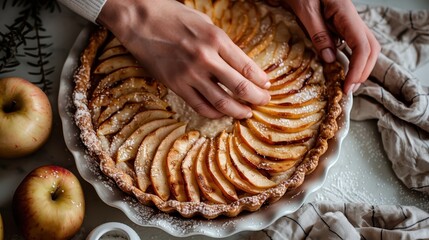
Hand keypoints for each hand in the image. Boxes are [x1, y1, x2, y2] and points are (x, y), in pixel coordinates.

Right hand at [97, 0, 270, 118]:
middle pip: (240, 88)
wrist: (139, 19)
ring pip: (222, 102)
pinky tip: (222, 113)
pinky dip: (214, 113)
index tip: (267, 86)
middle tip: (264, 102)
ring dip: (238, 111)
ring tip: (246, 113)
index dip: (261, 80)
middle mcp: (206, 58)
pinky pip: (200, 106)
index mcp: (217, 39)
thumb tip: (240, 65)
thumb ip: (223, 44)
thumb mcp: (205, 23)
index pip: (248, 67)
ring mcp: (190, 74)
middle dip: (257, 98)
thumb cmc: (173, 17)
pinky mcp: (175, 85)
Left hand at [283, 0, 379, 93]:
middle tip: (349, 89)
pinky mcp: (341, 23)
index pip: (362, 46)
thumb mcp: (305, 10)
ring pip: (365, 46)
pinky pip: (352, 43)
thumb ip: (318, 34)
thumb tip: (331, 60)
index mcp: (345, 13)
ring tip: (348, 83)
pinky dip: (351, 58)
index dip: (357, 69)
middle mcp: (352, 18)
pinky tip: (342, 68)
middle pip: (371, 47)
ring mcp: (348, 21)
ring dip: (360, 66)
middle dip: (363, 71)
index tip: (348, 85)